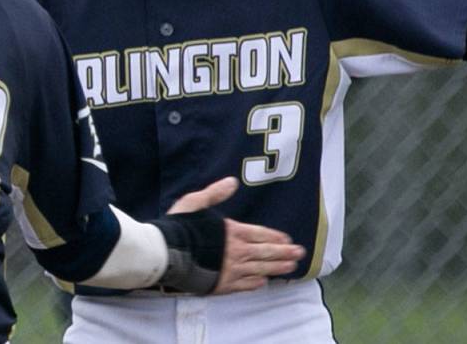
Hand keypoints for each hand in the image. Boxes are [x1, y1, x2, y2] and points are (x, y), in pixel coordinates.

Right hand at [165, 176, 304, 294]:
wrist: (166, 254)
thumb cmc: (179, 227)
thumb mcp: (194, 203)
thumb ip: (215, 194)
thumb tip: (232, 181)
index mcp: (232, 231)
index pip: (260, 234)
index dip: (276, 237)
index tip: (289, 240)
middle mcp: (236, 252)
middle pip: (266, 253)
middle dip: (285, 253)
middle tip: (300, 254)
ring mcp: (231, 270)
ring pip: (261, 270)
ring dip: (277, 268)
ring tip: (291, 268)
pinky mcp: (223, 285)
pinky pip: (246, 285)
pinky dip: (257, 283)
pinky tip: (264, 282)